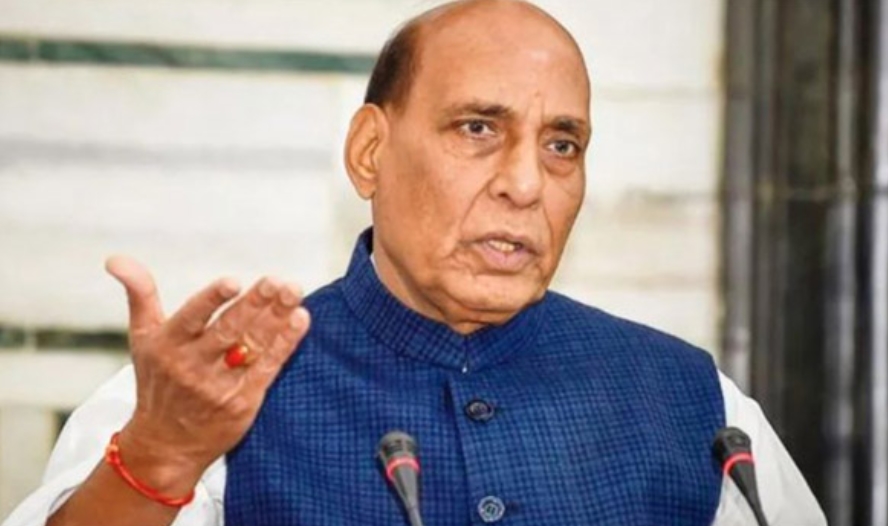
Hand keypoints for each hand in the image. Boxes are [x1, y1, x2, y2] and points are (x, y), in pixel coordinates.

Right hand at [104, 256, 309, 491]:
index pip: (192, 317)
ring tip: (293, 293)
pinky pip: (268, 368)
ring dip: (276, 318)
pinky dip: (285, 343)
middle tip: (277, 281)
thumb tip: (115, 259)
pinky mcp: (243, 402)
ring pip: (252, 346)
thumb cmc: (157, 380)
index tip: (233, 281)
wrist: (165, 445)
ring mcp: (219, 386)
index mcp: (168, 345)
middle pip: (229, 330)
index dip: (212, 299)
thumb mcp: (142, 338)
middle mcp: (192, 366)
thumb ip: (140, 294)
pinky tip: (300, 319)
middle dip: (255, 304)